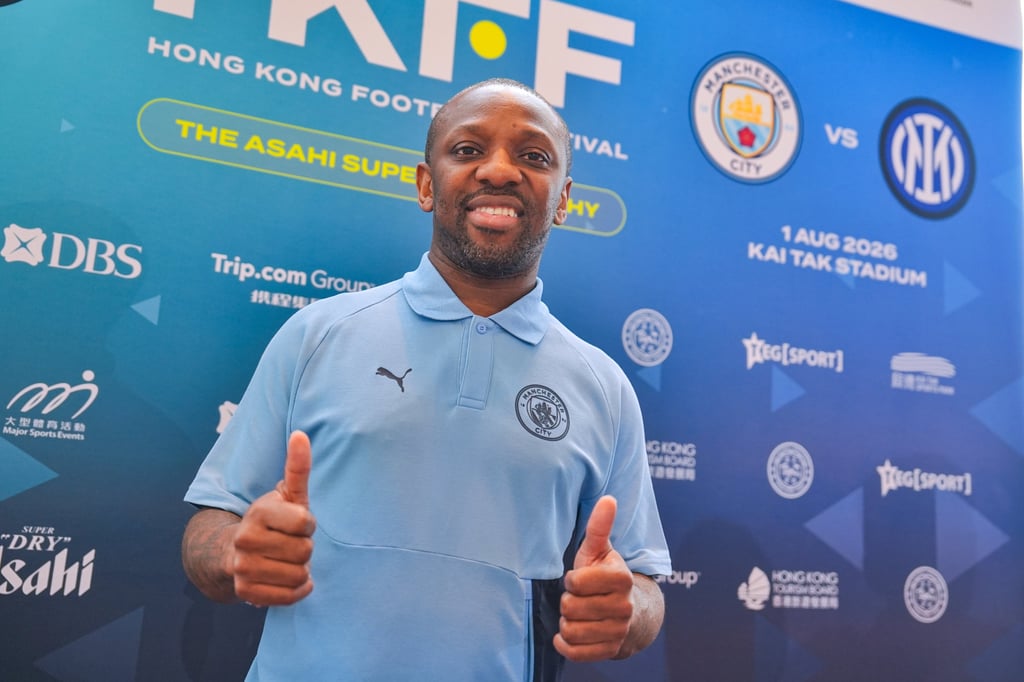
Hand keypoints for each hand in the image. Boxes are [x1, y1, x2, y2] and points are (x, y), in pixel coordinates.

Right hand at [231, 431, 316, 605]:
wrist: (235, 552)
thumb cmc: (273, 520)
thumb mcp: (288, 494)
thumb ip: (298, 466)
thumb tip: (301, 434)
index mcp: (259, 512)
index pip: (305, 523)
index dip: (308, 524)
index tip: (298, 523)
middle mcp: (246, 539)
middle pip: (305, 552)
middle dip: (304, 548)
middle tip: (289, 543)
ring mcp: (243, 567)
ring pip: (299, 575)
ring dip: (301, 570)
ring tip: (285, 560)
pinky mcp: (245, 592)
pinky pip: (289, 597)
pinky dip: (295, 591)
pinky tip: (286, 579)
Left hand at [554, 495, 634, 661]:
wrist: (631, 613)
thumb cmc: (605, 576)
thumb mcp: (599, 551)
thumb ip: (600, 527)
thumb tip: (608, 499)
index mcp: (622, 579)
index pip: (575, 583)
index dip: (571, 580)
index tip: (579, 578)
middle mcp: (624, 607)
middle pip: (569, 608)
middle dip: (567, 602)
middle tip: (577, 598)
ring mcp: (619, 631)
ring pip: (571, 630)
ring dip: (567, 622)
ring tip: (577, 614)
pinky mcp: (611, 650)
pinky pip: (575, 652)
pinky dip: (566, 644)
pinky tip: (570, 633)